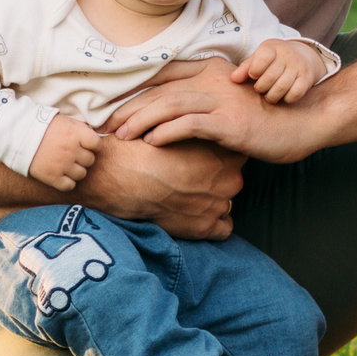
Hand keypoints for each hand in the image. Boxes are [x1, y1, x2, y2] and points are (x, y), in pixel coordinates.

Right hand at [27, 116, 102, 192]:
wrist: (18, 135)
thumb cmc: (43, 126)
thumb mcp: (65, 121)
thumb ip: (81, 129)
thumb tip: (95, 136)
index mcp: (76, 134)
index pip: (97, 144)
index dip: (93, 145)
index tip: (86, 145)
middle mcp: (71, 150)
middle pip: (90, 160)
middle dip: (84, 158)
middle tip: (73, 155)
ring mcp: (62, 165)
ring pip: (82, 174)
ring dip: (76, 170)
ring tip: (67, 165)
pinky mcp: (52, 177)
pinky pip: (69, 185)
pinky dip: (67, 182)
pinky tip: (61, 175)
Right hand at [75, 133, 242, 240]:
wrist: (120, 175)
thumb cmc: (142, 147)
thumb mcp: (173, 126)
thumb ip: (194, 131)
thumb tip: (199, 134)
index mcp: (224, 149)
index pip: (236, 152)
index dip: (218, 156)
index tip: (202, 159)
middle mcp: (230, 176)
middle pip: (231, 178)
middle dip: (214, 179)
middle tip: (187, 178)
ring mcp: (220, 203)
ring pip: (225, 203)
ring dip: (210, 201)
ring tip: (184, 197)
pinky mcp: (206, 226)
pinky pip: (224, 229)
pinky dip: (212, 225)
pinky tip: (195, 217)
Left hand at [104, 71, 321, 164]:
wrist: (304, 122)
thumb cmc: (269, 117)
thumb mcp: (235, 103)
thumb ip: (209, 102)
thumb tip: (179, 117)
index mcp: (214, 72)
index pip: (166, 78)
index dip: (137, 92)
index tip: (116, 108)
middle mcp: (215, 81)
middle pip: (161, 91)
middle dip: (130, 108)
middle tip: (107, 125)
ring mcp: (222, 101)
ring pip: (169, 105)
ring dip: (140, 120)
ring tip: (121, 135)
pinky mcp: (229, 122)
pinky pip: (190, 124)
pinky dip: (166, 132)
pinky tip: (150, 142)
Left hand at [234, 39, 326, 104]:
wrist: (304, 56)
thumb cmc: (275, 58)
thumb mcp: (260, 57)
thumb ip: (246, 67)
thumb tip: (233, 79)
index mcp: (273, 47)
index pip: (263, 58)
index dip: (254, 71)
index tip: (254, 75)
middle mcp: (288, 56)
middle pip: (270, 77)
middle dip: (261, 87)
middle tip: (259, 88)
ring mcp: (299, 67)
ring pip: (282, 87)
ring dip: (271, 96)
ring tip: (268, 95)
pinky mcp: (307, 79)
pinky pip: (295, 94)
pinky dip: (286, 98)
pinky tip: (282, 96)